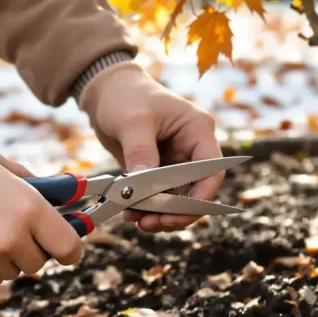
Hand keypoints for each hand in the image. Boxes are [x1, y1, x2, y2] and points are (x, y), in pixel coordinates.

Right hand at [0, 143, 81, 292]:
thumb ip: (34, 183)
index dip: (69, 249)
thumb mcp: (0, 165)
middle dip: (26, 249)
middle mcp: (13, 240)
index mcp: (30, 209)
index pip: (69, 247)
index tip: (64, 248)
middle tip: (5, 230)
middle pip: (37, 263)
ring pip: (7, 274)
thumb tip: (66, 192)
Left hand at [79, 62, 223, 231]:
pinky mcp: (159, 172)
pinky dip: (147, 208)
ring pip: (178, 199)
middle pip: (196, 191)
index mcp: (198, 130)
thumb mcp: (133, 122)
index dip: (201, 196)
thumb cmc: (125, 97)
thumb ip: (141, 153)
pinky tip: (131, 213)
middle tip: (151, 223)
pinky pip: (160, 197)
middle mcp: (192, 149)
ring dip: (159, 213)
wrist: (106, 93)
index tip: (177, 213)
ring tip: (136, 219)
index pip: (212, 169)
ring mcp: (176, 162)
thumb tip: (141, 186)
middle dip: (175, 211)